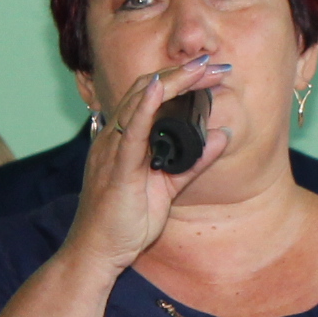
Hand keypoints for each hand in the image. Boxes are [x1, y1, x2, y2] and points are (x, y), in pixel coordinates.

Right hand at [64, 53, 235, 272]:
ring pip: (139, 102)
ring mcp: (112, 150)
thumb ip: (192, 162)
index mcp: (124, 140)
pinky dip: (145, 106)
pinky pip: (131, 132)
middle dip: (181, 74)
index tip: (209, 71)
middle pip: (145, 90)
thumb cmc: (123, 223)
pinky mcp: (116, 168)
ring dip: (172, 82)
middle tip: (213, 63)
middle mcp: (114, 138)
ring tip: (199, 68)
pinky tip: (158, 88)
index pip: (149, 96)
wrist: (96, 253)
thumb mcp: (166, 188)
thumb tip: (221, 136)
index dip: (178, 79)